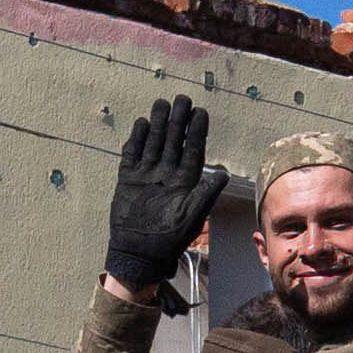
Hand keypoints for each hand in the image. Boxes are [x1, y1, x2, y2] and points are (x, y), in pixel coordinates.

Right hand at [104, 96, 225, 294]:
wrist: (139, 253)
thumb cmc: (169, 238)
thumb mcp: (191, 216)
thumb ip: (206, 194)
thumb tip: (225, 175)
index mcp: (185, 181)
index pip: (192, 150)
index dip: (197, 131)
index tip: (200, 112)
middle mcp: (166, 174)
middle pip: (173, 141)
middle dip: (178, 120)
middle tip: (182, 98)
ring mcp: (146, 175)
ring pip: (153, 143)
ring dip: (157, 124)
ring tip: (161, 104)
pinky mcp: (128, 180)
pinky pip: (132, 155)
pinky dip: (136, 140)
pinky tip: (140, 124)